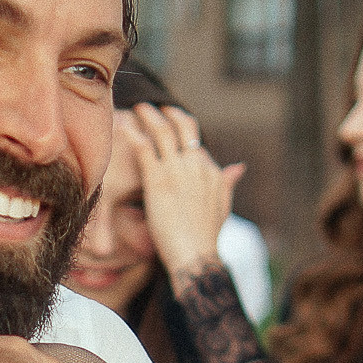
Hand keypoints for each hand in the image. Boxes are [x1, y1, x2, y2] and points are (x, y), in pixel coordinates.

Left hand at [120, 105, 241, 283]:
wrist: (195, 255)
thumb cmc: (206, 237)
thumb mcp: (223, 206)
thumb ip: (228, 182)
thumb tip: (239, 167)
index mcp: (212, 171)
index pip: (196, 144)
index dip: (183, 135)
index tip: (170, 128)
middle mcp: (196, 165)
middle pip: (184, 127)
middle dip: (170, 113)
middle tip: (157, 107)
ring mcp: (177, 170)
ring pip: (162, 131)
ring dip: (149, 116)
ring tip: (139, 108)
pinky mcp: (158, 179)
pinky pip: (144, 148)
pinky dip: (133, 134)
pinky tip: (123, 127)